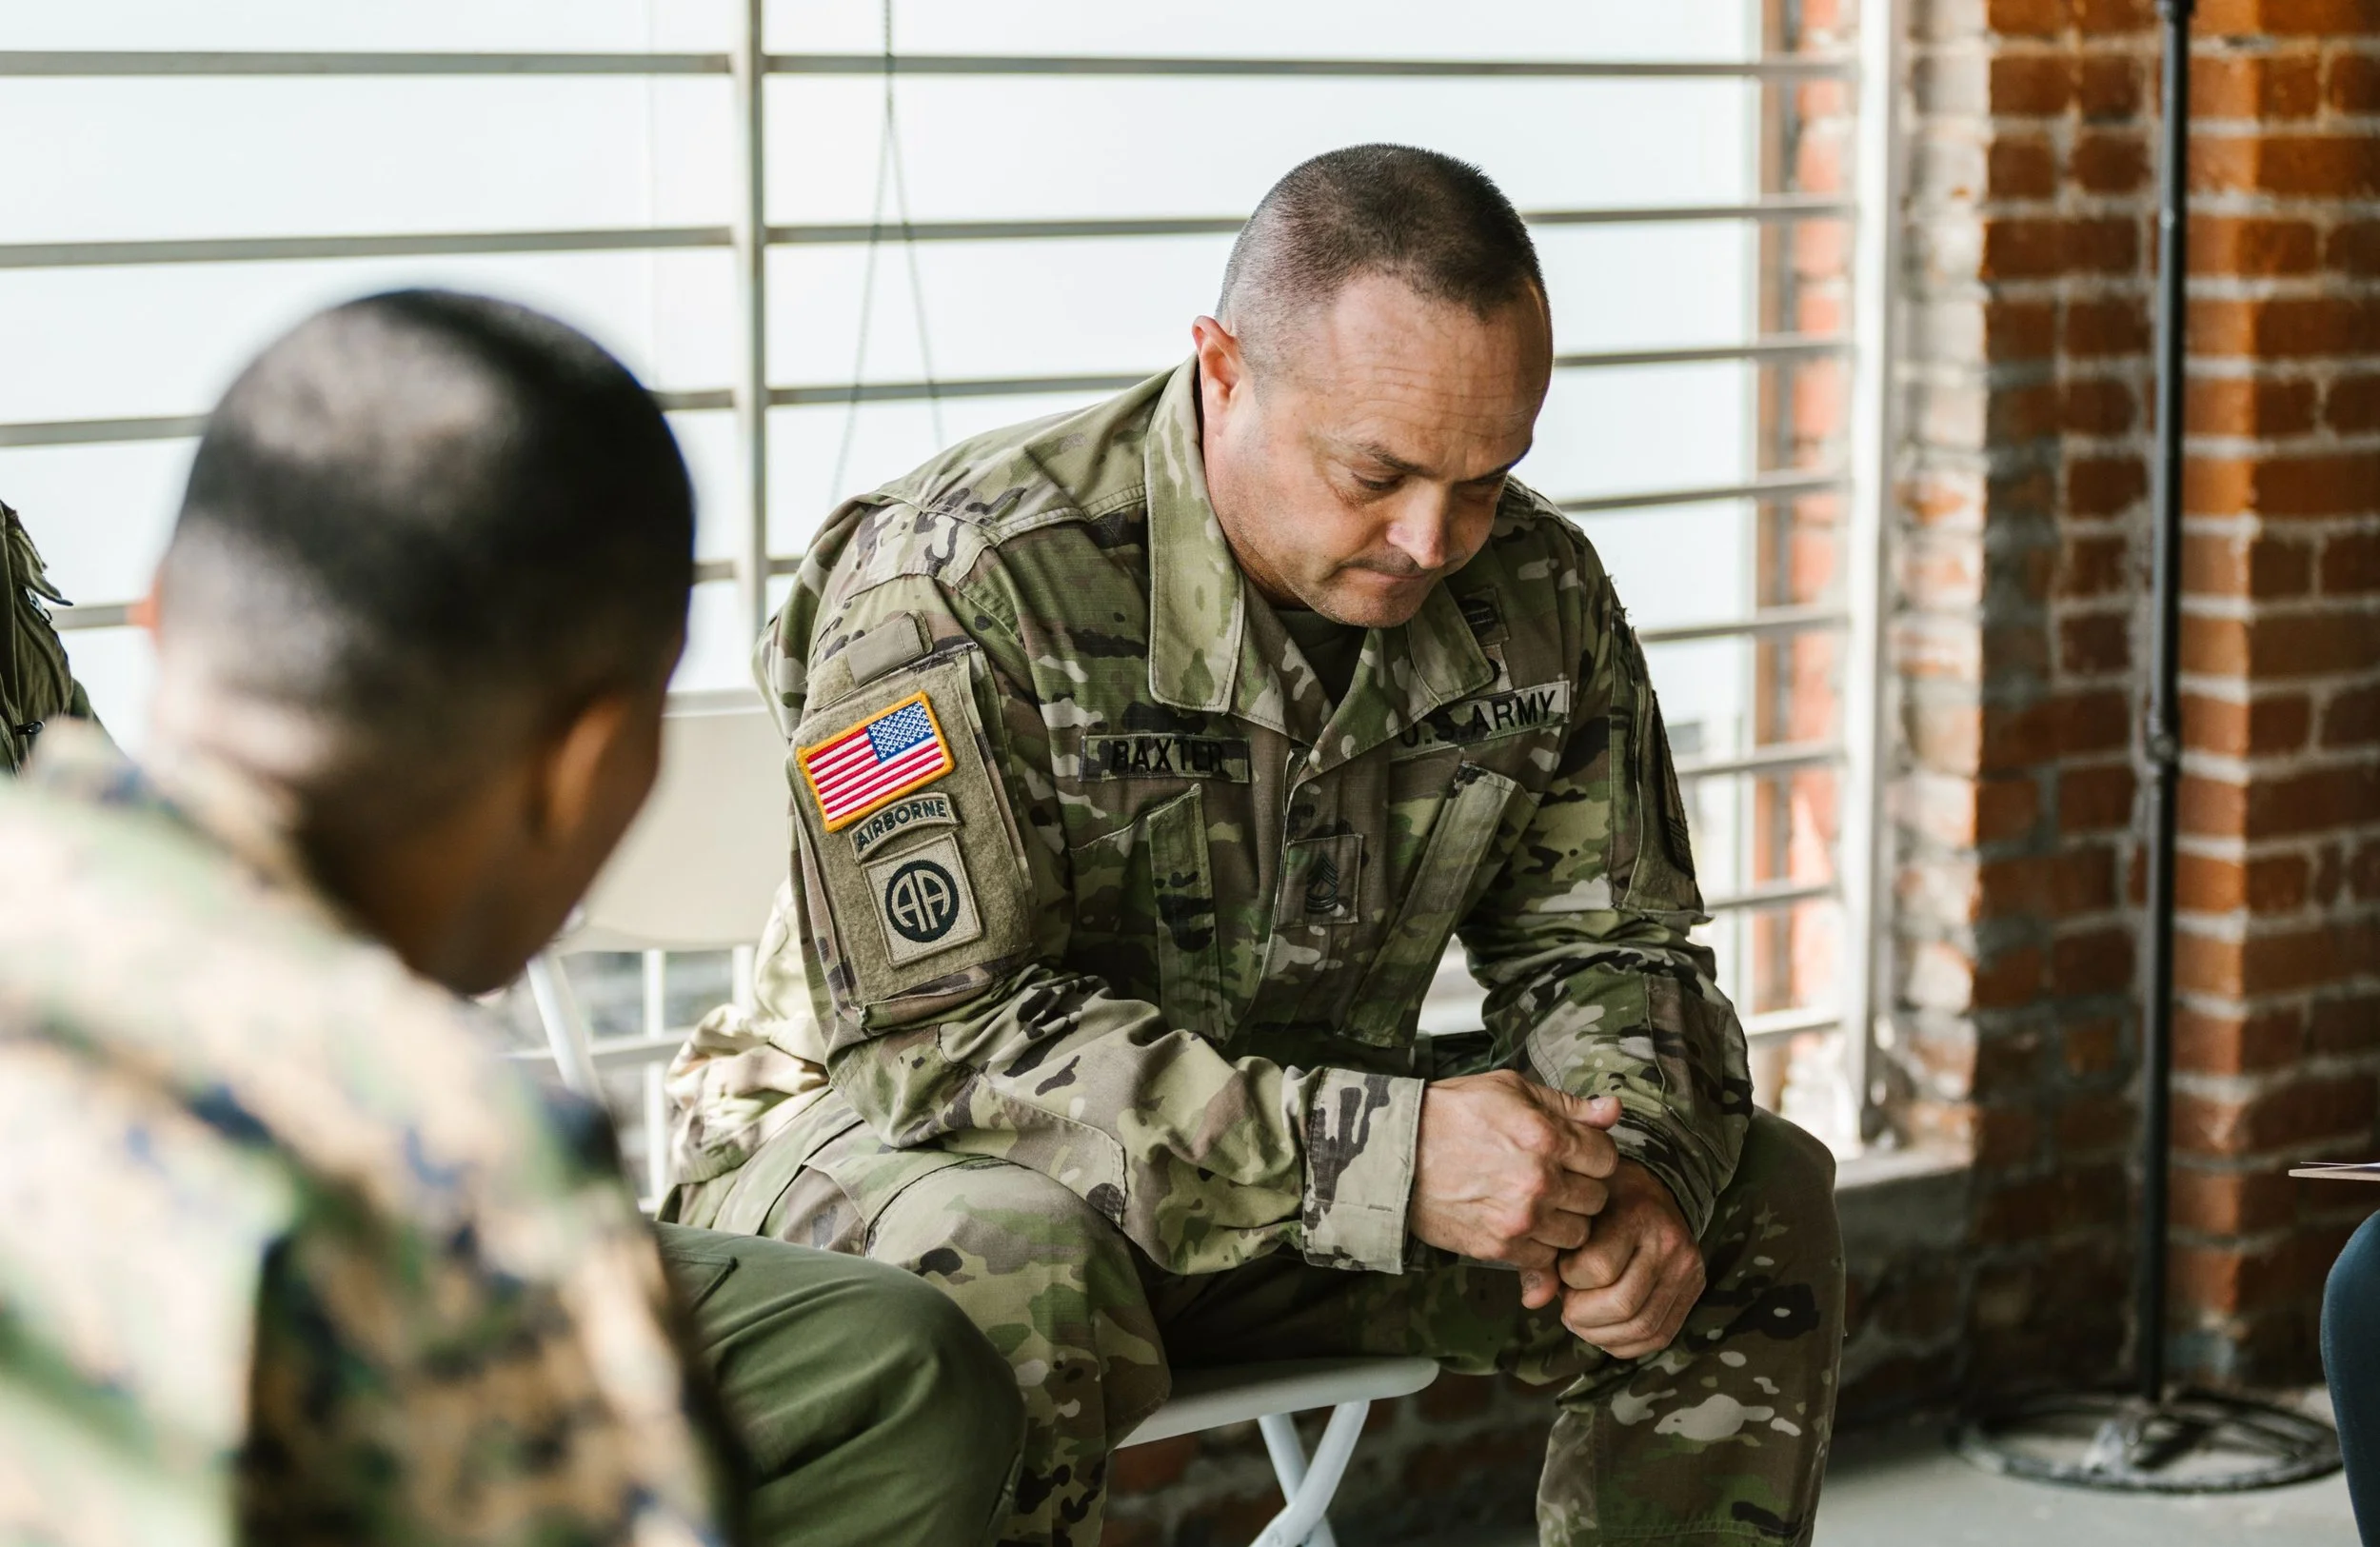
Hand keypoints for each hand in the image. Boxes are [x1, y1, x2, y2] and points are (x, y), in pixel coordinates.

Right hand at [1409, 1071, 1620, 1309]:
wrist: (1395, 1153)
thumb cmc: (1452, 1114)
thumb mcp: (1510, 1090)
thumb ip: (1567, 1105)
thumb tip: (1613, 1110)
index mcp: (1547, 1137)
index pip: (1607, 1159)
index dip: (1593, 1155)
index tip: (1575, 1155)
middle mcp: (1540, 1182)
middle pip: (1597, 1199)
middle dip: (1581, 1188)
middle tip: (1555, 1178)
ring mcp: (1520, 1219)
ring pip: (1577, 1234)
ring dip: (1563, 1220)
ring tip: (1538, 1202)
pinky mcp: (1499, 1248)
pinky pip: (1545, 1258)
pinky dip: (1539, 1245)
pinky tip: (1520, 1222)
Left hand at [1556, 1159, 1703, 1358]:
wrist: (1652, 1192)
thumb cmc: (1602, 1203)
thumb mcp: (1572, 1214)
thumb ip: (1546, 1256)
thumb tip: (1532, 1301)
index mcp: (1637, 1214)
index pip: (1598, 1268)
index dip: (1569, 1278)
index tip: (1562, 1268)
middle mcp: (1670, 1243)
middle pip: (1622, 1305)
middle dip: (1583, 1316)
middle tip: (1567, 1305)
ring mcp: (1687, 1269)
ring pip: (1643, 1327)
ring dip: (1602, 1335)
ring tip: (1581, 1320)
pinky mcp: (1694, 1290)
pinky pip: (1660, 1336)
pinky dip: (1626, 1344)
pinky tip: (1604, 1331)